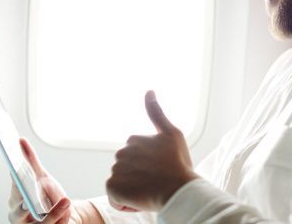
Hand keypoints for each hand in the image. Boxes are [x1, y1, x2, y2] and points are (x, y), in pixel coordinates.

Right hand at [8, 138, 97, 223]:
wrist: (63, 215)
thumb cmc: (47, 196)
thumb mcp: (41, 177)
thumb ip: (31, 161)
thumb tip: (20, 140)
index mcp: (15, 201)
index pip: (14, 191)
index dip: (14, 184)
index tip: (15, 172)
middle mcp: (18, 218)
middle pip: (17, 214)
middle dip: (21, 208)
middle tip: (25, 200)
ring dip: (51, 213)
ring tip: (65, 200)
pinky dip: (59, 217)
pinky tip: (67, 206)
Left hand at [106, 90, 198, 211]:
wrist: (178, 189)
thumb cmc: (179, 163)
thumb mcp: (172, 133)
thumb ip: (156, 112)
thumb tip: (148, 90)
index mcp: (134, 139)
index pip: (136, 158)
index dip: (149, 166)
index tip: (161, 169)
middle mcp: (122, 152)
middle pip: (127, 170)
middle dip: (138, 176)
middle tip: (156, 181)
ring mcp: (116, 169)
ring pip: (122, 183)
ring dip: (132, 189)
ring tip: (150, 190)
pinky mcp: (112, 186)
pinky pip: (115, 197)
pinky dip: (125, 201)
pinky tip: (140, 198)